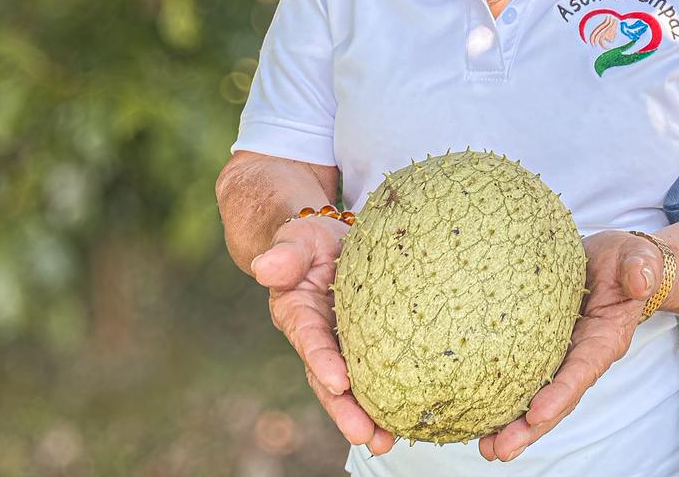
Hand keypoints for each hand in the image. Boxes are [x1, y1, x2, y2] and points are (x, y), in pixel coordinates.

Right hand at [252, 215, 395, 456]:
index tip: (338, 382)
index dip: (323, 361)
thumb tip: (265, 267)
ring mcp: (344, 345)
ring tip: (389, 441)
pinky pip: (379, 372)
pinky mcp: (369, 345)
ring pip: (354, 386)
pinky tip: (413, 416)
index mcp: (298, 314)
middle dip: (346, 410)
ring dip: (369, 415)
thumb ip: (285, 253)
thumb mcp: (297, 238)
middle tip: (367, 436)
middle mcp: (320, 338)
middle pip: (330, 380)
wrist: (327, 240)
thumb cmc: (309, 240)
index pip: (311, 340)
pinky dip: (392, 395)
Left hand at [477, 229, 662, 461]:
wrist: (615, 262)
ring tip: (485, 447)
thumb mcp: (637, 257)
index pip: (582, 371)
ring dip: (513, 424)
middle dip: (530, 428)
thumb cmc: (627, 261)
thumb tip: (640, 281)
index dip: (560, 394)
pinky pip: (522, 375)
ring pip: (536, 395)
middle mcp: (581, 356)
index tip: (536, 413)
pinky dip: (502, 396)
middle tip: (499, 450)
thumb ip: (640, 268)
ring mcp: (560, 355)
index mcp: (605, 340)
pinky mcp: (540, 346)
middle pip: (557, 399)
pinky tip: (477, 411)